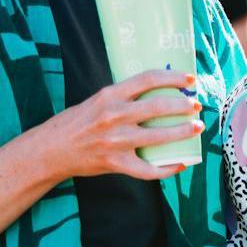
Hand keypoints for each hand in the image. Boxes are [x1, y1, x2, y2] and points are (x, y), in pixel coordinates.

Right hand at [38, 69, 202, 181]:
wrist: (50, 150)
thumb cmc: (75, 123)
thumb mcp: (97, 101)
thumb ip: (122, 97)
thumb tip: (157, 91)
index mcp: (109, 96)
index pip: (147, 79)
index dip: (173, 77)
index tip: (189, 79)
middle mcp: (114, 116)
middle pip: (159, 107)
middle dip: (184, 105)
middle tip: (196, 105)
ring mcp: (116, 141)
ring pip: (159, 136)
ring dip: (183, 132)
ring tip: (197, 127)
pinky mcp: (115, 163)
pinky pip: (148, 170)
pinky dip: (168, 168)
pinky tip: (181, 163)